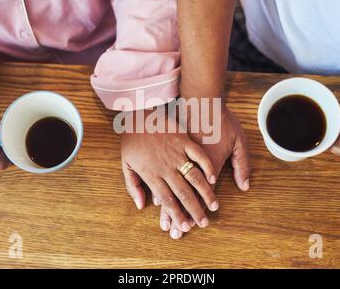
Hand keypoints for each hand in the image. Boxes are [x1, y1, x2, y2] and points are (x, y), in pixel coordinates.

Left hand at [120, 109, 218, 237]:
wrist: (137, 112)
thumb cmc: (131, 139)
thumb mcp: (125, 164)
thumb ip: (132, 186)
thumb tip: (141, 206)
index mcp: (151, 173)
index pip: (167, 200)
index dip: (177, 214)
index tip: (185, 227)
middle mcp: (166, 166)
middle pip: (183, 193)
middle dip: (194, 210)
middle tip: (204, 223)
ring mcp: (176, 153)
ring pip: (194, 177)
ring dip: (205, 193)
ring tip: (214, 206)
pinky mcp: (184, 140)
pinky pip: (199, 156)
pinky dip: (207, 167)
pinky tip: (213, 178)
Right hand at [157, 105, 250, 238]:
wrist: (201, 100)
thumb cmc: (221, 121)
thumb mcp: (239, 141)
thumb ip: (243, 164)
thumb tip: (244, 186)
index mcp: (209, 165)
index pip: (201, 195)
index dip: (195, 211)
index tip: (191, 226)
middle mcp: (189, 165)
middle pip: (183, 196)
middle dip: (179, 216)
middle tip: (177, 232)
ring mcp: (176, 158)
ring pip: (170, 188)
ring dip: (168, 207)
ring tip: (164, 222)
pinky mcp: (168, 151)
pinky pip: (161, 173)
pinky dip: (158, 186)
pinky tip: (154, 200)